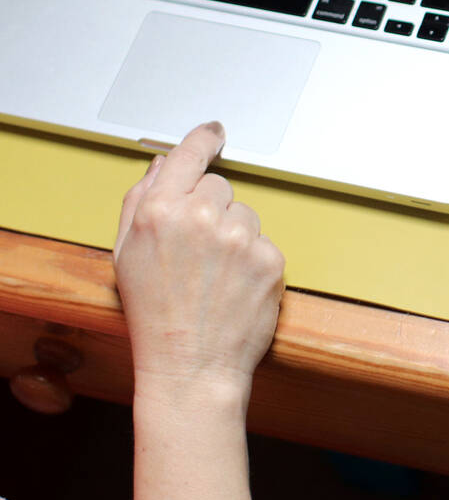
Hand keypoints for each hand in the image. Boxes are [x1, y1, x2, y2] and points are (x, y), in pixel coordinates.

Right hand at [114, 122, 284, 405]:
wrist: (191, 367)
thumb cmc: (154, 317)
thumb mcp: (126, 255)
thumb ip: (141, 202)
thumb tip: (161, 165)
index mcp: (160, 212)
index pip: (188, 156)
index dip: (203, 140)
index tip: (214, 132)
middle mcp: (202, 218)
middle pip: (220, 186)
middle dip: (211, 209)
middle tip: (196, 251)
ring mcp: (241, 237)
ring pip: (246, 214)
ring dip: (234, 235)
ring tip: (213, 275)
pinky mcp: (270, 258)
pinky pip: (264, 242)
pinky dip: (253, 260)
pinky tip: (234, 286)